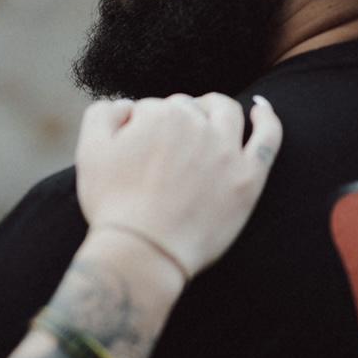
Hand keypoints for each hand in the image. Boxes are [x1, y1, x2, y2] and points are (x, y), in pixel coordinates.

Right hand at [75, 92, 281, 280]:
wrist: (143, 252)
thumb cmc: (112, 205)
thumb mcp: (89, 152)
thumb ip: (103, 113)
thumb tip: (129, 105)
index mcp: (160, 115)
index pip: (151, 108)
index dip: (139, 128)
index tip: (134, 153)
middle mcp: (197, 125)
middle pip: (186, 109)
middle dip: (173, 121)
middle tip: (160, 153)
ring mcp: (227, 151)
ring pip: (225, 112)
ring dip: (213, 108)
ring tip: (206, 117)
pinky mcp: (248, 177)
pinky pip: (268, 138)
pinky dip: (267, 119)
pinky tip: (262, 111)